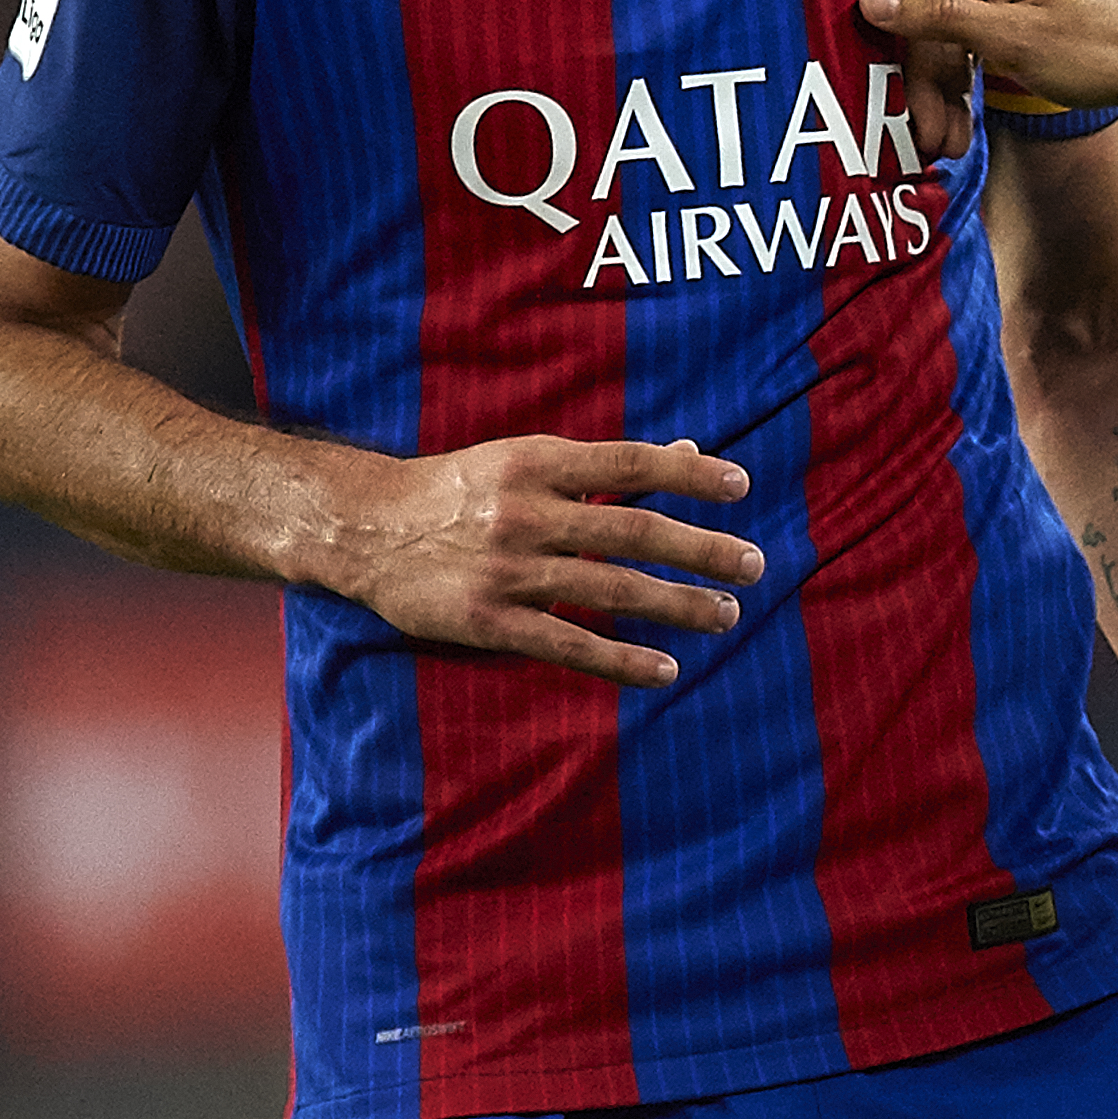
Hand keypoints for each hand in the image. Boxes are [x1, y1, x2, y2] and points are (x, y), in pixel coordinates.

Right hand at [309, 436, 761, 685]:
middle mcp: (525, 512)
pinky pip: (567, 643)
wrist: (363, 528)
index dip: (688, 473)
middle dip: (701, 550)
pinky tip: (665, 669)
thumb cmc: (460, 489)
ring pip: (610, 589)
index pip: (629, 463)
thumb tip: (688, 448)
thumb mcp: (524, 458)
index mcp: (537, 461)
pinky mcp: (486, 620)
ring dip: (676, 605)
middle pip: (632, 531)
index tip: (741, 485)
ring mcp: (506, 569)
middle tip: (754, 565)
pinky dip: (621, 658)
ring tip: (726, 615)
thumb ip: (604, 464)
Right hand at [784, 0, 1117, 115]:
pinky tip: (958, 123)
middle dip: (910, 60)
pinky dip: (960, 73)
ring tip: (943, 139)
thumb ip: (938, 17)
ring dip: (937, 83)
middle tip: (916, 124)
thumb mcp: (1010, 41)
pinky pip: (965, 27)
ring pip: (940, 21)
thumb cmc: (1097, 46)